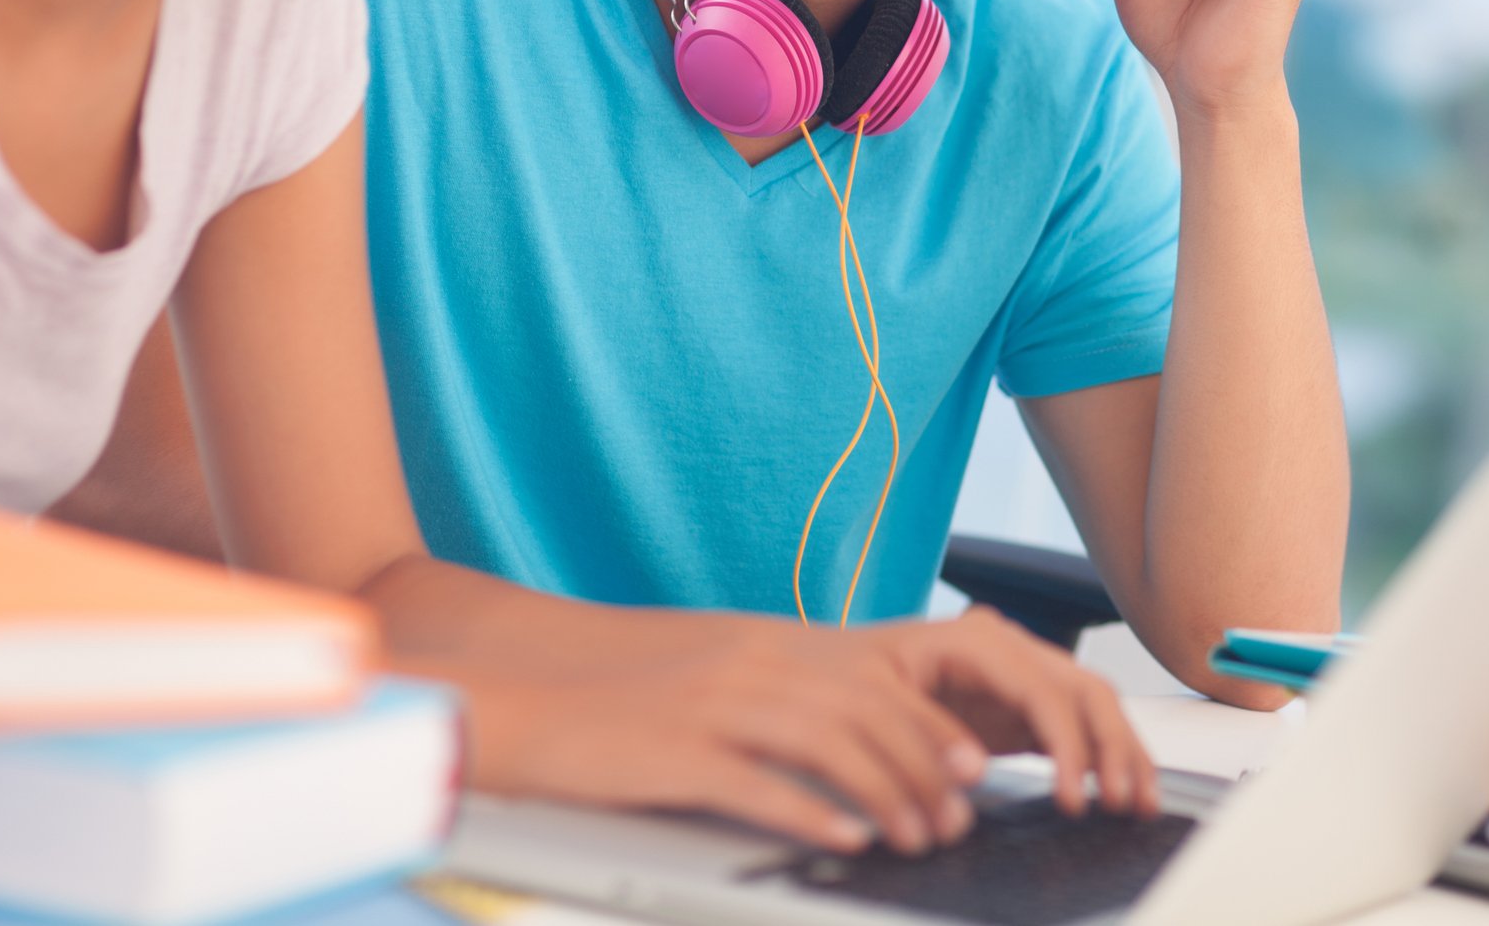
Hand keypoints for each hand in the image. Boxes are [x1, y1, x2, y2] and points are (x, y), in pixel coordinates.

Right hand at [453, 606, 1158, 855]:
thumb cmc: (616, 702)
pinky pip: (760, 784)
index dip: (931, 727)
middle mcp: (749, 666)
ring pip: (830, 745)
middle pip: (868, 711)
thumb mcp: (710, 682)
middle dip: (925, 767)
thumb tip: (846, 741)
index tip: (968, 768)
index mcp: (763, 648)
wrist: (520, 698)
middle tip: (955, 815)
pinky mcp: (676, 752)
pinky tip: (846, 839)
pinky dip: (812, 812)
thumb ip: (776, 698)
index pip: (874, 682)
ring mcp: (714, 706)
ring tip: (918, 836)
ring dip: (887, 792)